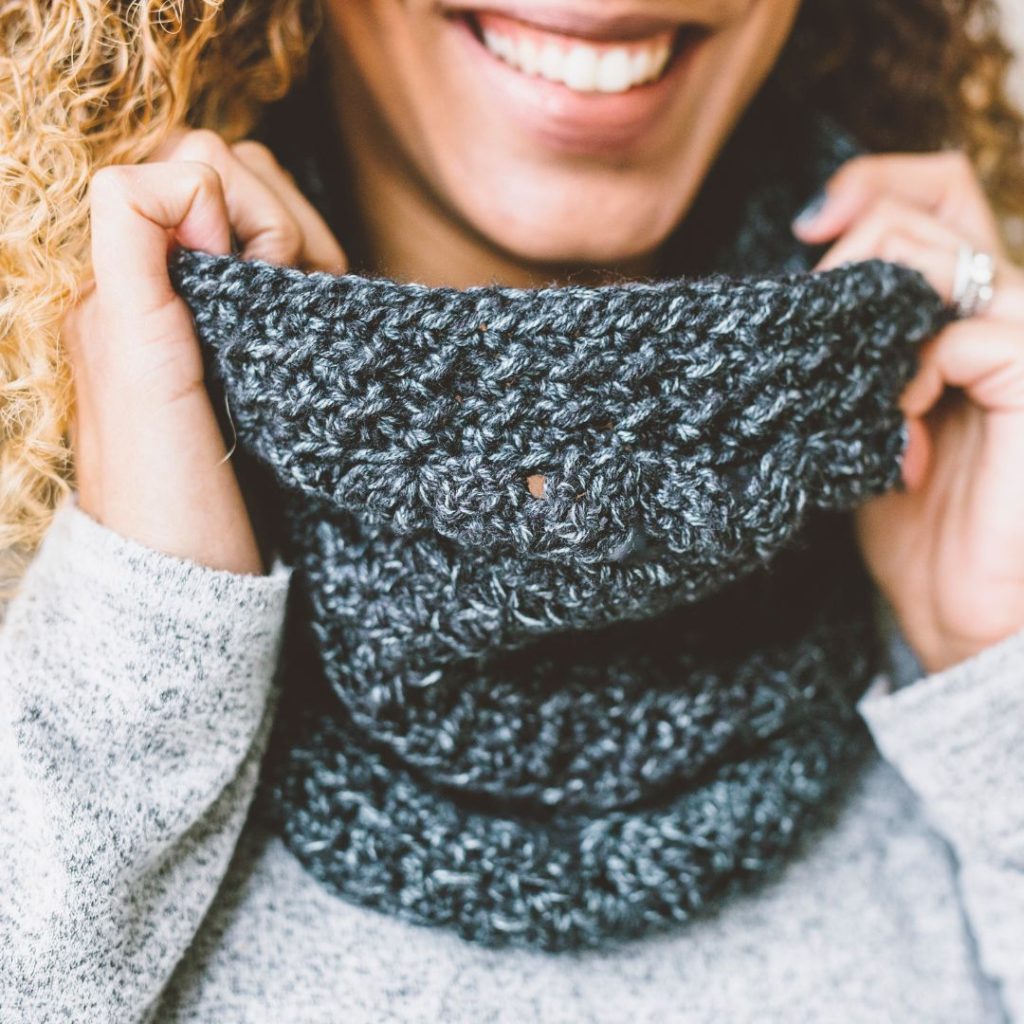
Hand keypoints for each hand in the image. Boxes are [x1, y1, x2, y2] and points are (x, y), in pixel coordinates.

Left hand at [66, 130, 346, 573]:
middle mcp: (173, 281)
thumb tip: (194, 177)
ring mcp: (220, 312)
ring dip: (304, 250)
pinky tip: (311, 328)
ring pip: (279, 217)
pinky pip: (298, 271)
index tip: (245, 275)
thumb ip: (132, 240)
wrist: (197, 573)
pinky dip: (315, 281)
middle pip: (245, 177)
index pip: (199, 162)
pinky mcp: (261, 344)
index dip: (243, 204)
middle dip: (279, 223)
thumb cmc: (162, 481)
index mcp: (130, 275)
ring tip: (300, 312)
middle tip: (280, 293)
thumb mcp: (133, 352)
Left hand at [794, 152, 1023, 672]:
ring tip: (867, 396)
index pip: (934, 191)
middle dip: (852, 253)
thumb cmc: (901, 511)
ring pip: (943, 257)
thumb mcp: (856, 406)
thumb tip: (805, 272)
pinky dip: (913, 372)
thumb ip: (850, 338)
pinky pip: (968, 335)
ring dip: (873, 315)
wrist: (950, 604)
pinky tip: (898, 426)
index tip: (810, 227)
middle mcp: (1000, 308)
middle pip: (933, 203)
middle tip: (822, 327)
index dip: (872, 184)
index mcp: (958, 305)